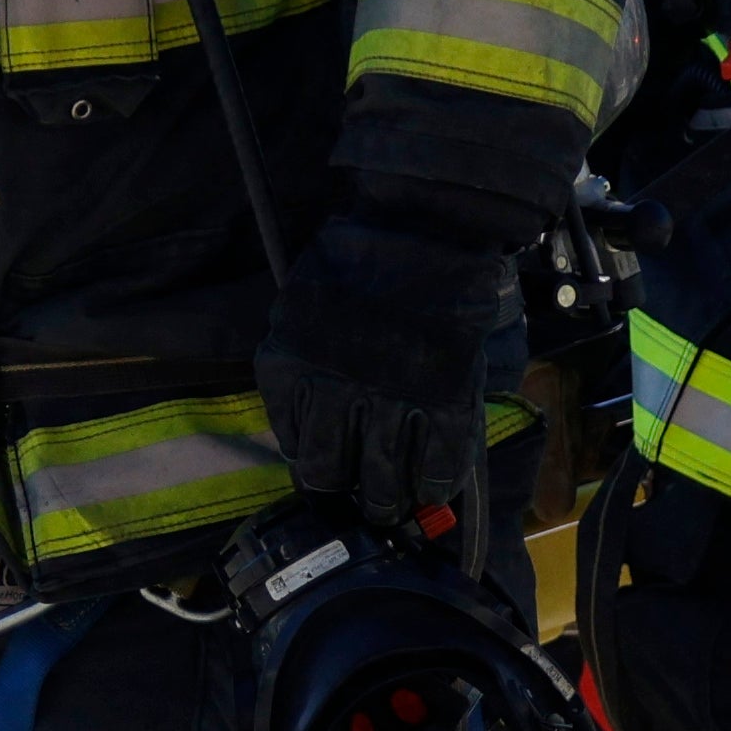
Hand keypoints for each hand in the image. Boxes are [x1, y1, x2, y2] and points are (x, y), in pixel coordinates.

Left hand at [256, 215, 512, 539]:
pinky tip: (436, 485)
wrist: (422, 228)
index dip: (312, 462)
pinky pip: (438, 461)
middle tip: (364, 497)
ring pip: (381, 478)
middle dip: (347, 491)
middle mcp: (331, 391)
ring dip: (389, 498)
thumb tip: (305, 427)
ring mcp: (390, 399)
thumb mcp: (301, 309)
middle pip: (330, 472)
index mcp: (288, 367)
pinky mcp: (443, 399)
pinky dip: (437, 481)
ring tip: (398, 502)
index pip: (292, 443)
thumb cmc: (358, 260)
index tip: (328, 468)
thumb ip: (301, 365)